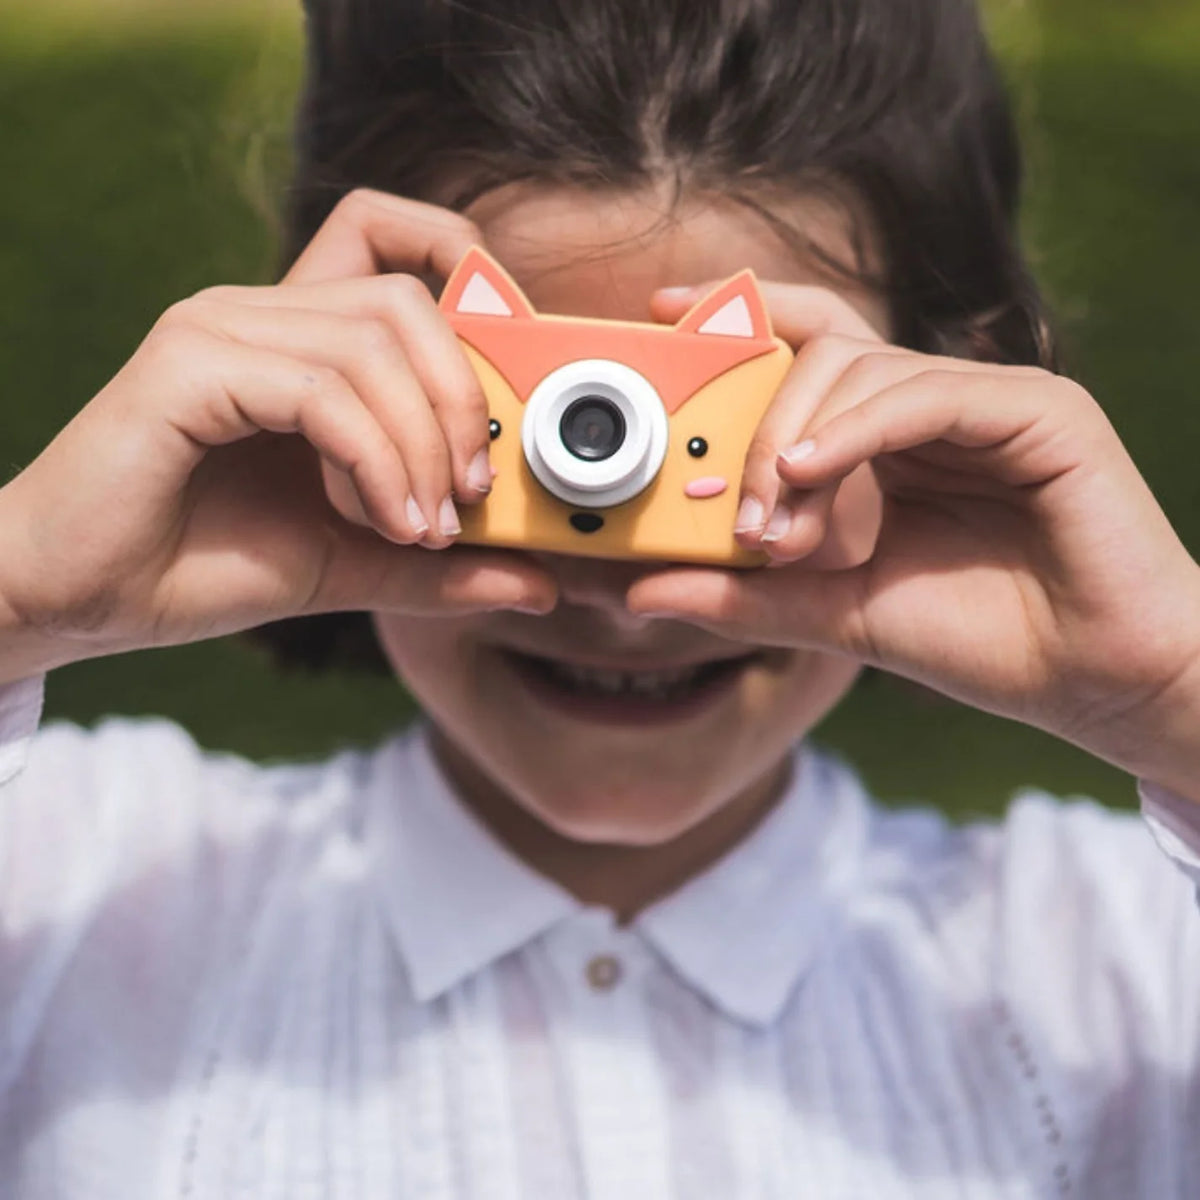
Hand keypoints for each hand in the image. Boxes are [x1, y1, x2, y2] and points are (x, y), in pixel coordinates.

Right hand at [0, 189, 557, 682]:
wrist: (83, 601)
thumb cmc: (207, 566)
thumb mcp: (356, 562)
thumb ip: (443, 565)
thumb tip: (544, 582)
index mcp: (298, 337)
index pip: (392, 236)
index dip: (469, 268)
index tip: (514, 376)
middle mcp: (259, 312)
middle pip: (407, 297)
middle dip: (466, 398)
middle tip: (473, 491)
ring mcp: (219, 330)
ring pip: (374, 342)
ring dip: (421, 443)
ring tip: (419, 526)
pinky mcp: (188, 367)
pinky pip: (321, 390)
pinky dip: (373, 459)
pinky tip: (378, 520)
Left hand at [634, 282, 1199, 781]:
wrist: (1090, 683)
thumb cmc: (973, 640)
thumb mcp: (832, 612)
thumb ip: (742, 594)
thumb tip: (638, 588)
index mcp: (890, 437)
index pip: (809, 348)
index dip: (742, 317)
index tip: (664, 310)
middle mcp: (933, 404)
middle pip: (822, 353)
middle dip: (757, 419)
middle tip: (733, 506)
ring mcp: (988, 399)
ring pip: (864, 368)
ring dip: (797, 439)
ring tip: (776, 519)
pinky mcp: (1039, 411)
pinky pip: (924, 395)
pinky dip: (857, 429)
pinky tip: (812, 473)